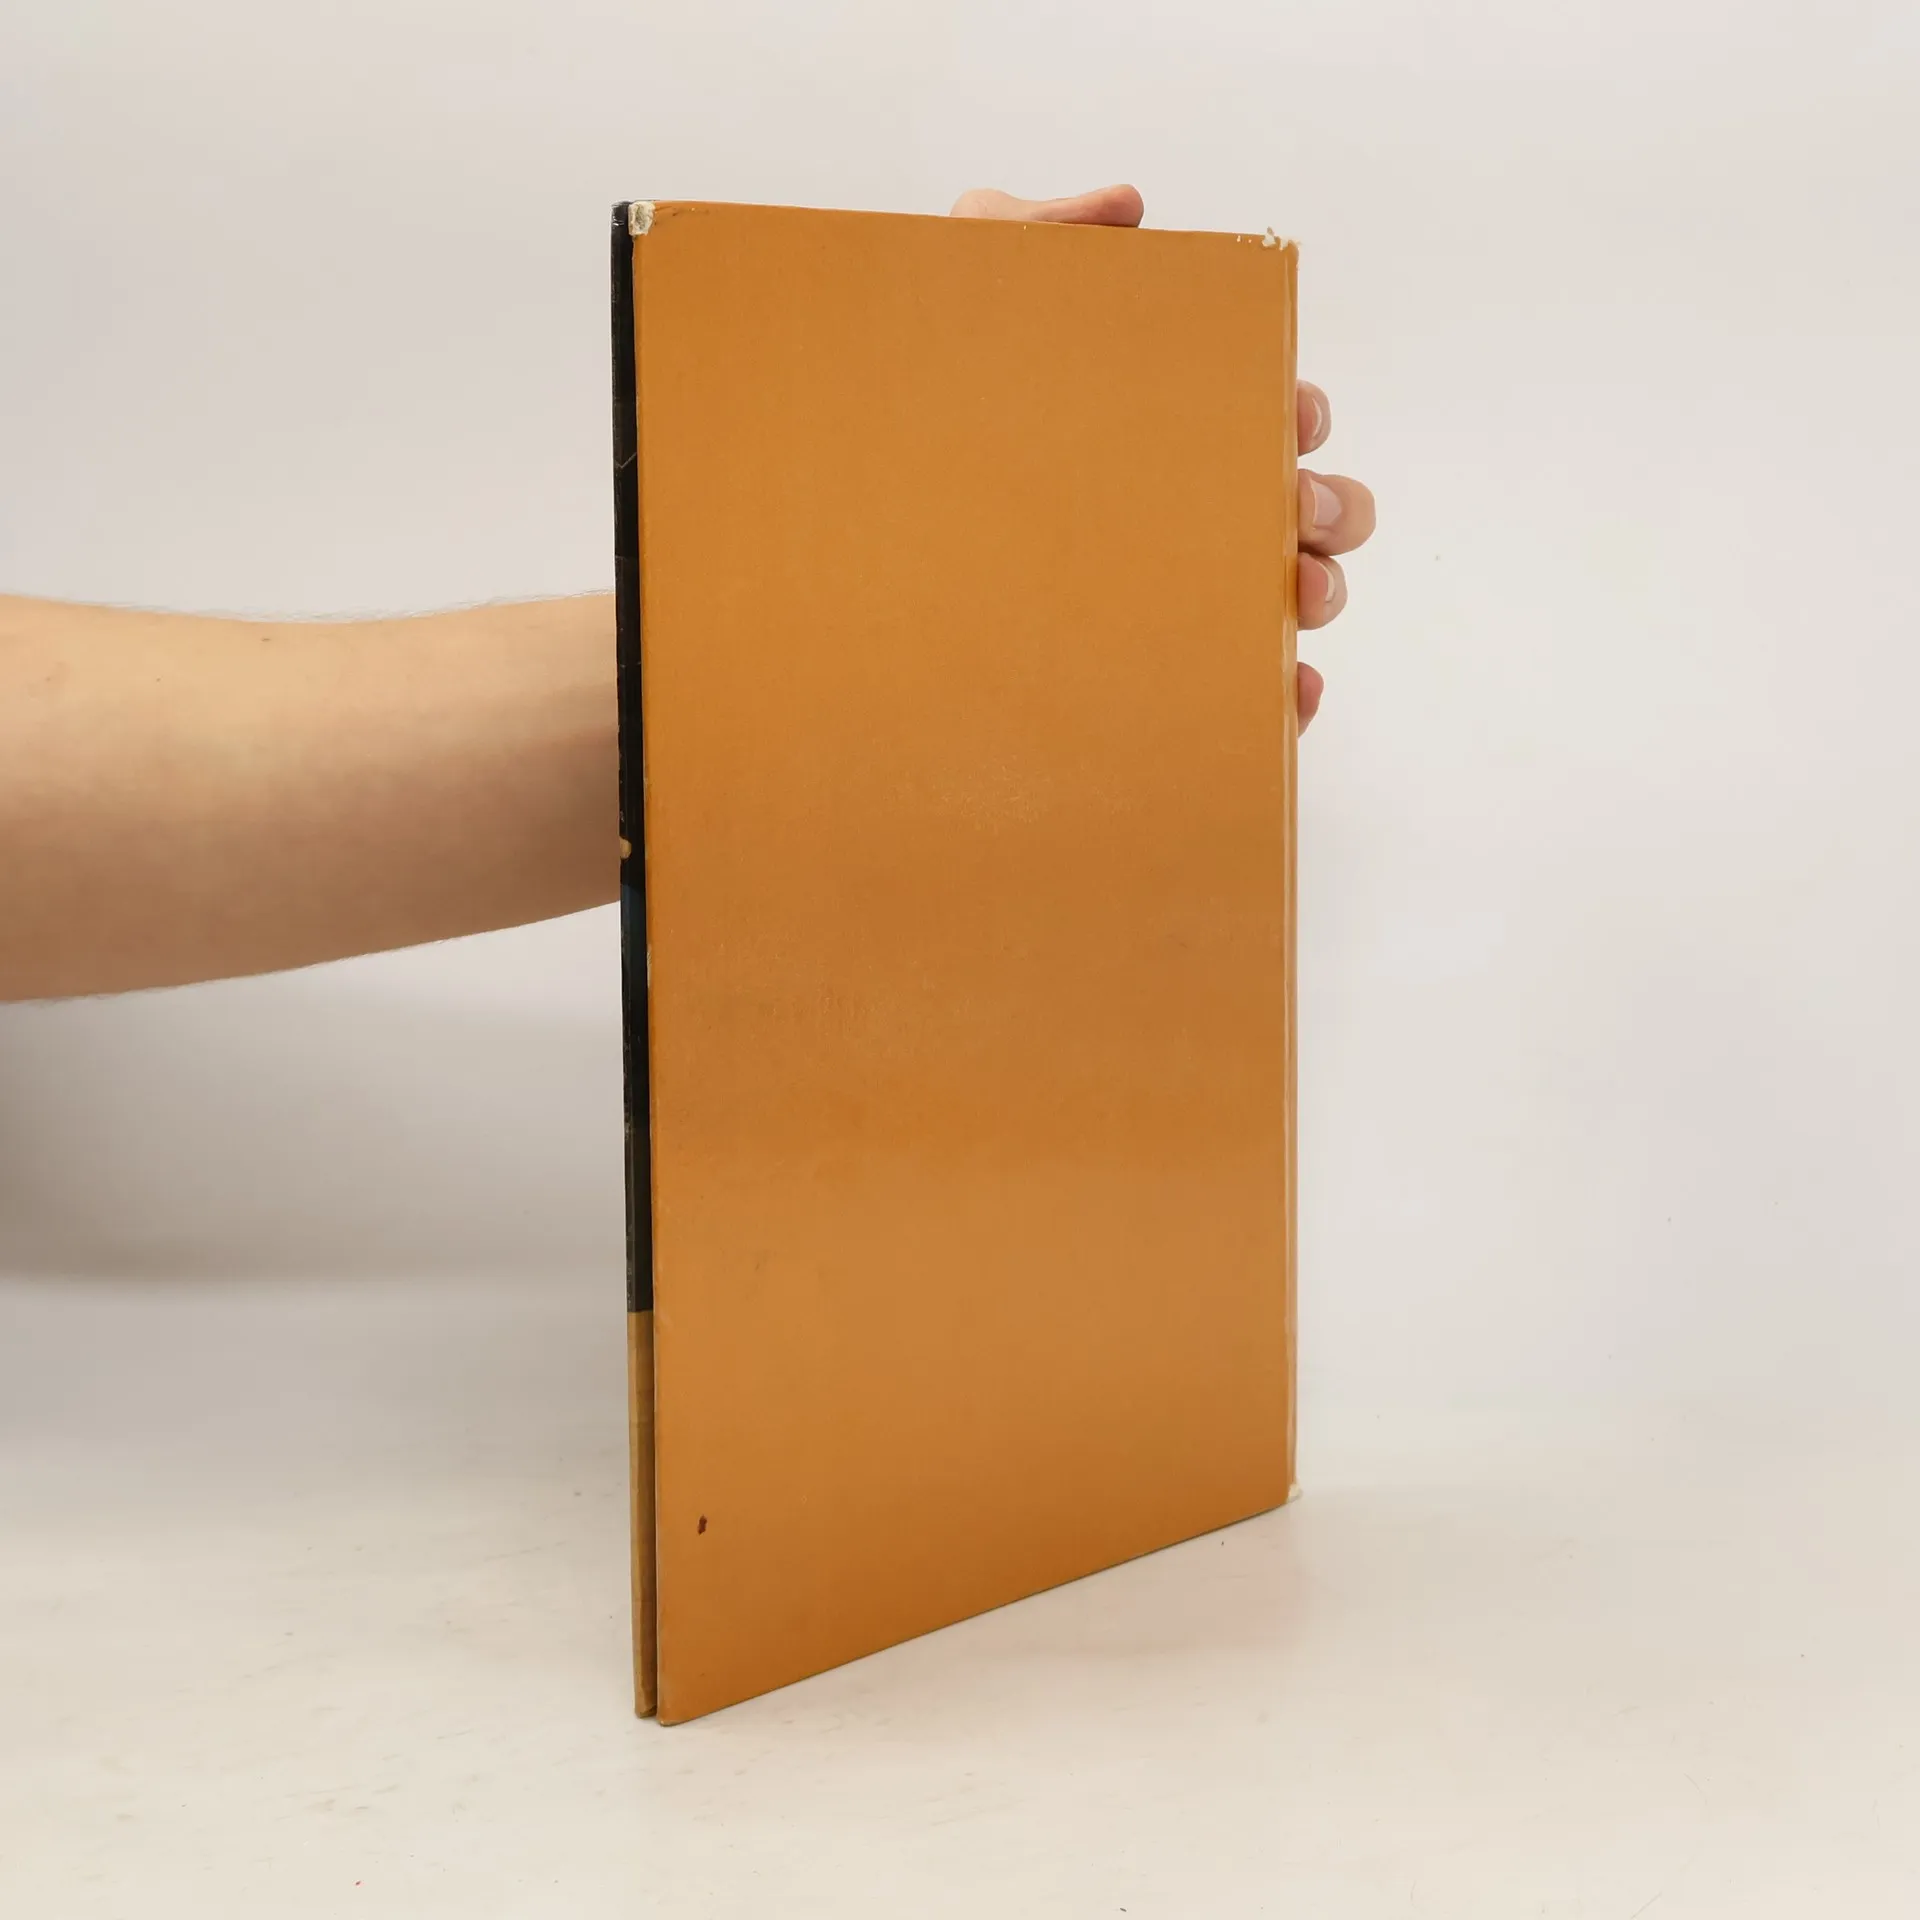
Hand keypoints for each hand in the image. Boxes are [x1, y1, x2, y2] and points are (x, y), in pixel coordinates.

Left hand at [952, 185, 1372, 731]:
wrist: (852, 514)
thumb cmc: (918, 405)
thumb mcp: (966, 294)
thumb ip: (1040, 232)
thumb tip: (1129, 211)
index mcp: (1172, 424)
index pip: (1274, 415)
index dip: (1300, 411)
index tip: (1287, 412)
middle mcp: (1187, 511)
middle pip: (1313, 509)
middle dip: (1328, 506)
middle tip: (1287, 507)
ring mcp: (1175, 592)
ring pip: (1297, 600)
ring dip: (1319, 593)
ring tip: (1291, 593)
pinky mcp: (1154, 670)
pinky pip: (1245, 697)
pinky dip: (1287, 700)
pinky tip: (1285, 691)